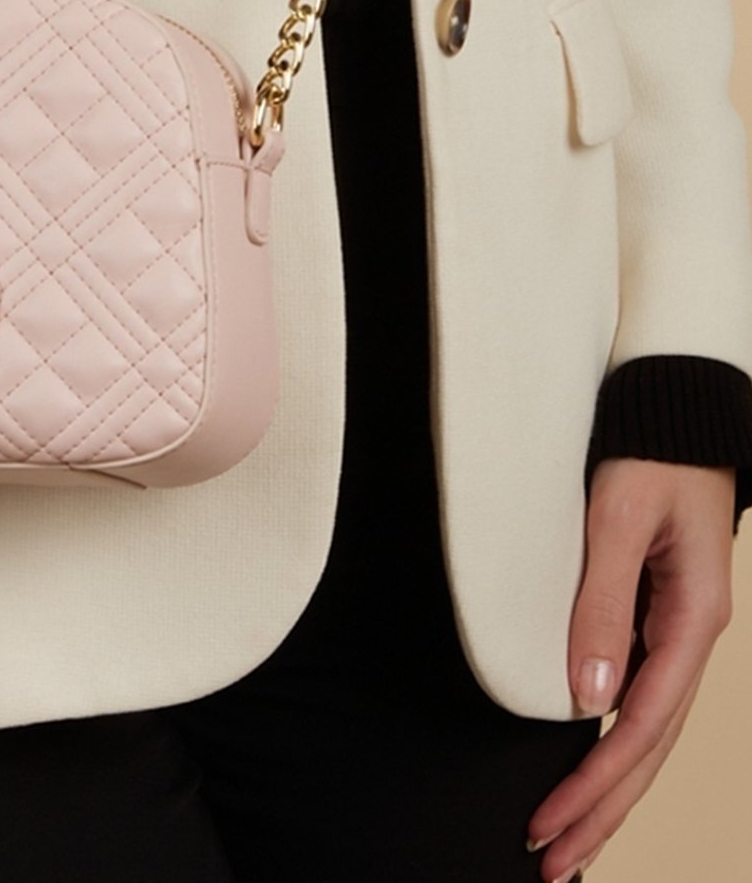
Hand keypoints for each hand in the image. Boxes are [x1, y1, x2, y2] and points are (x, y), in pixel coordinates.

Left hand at [526, 458, 736, 880]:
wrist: (677, 405)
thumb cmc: (650, 450)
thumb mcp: (618, 517)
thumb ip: (599, 601)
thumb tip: (585, 700)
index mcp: (692, 621)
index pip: (642, 727)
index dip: (595, 784)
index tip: (548, 824)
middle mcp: (690, 636)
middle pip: (649, 749)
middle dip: (601, 813)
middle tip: (551, 865)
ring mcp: (677, 630)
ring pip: (646, 733)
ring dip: (608, 792)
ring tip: (566, 844)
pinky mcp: (658, 616)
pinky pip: (639, 698)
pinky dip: (613, 745)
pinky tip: (588, 772)